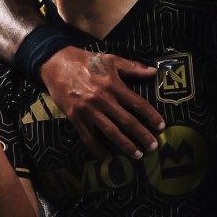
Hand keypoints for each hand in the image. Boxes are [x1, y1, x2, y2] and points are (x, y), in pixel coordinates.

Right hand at [39, 48, 162, 159]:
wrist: (55, 63)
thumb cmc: (86, 61)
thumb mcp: (111, 59)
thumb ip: (133, 67)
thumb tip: (154, 72)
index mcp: (113, 85)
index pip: (137, 104)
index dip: (151, 116)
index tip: (161, 127)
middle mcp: (102, 100)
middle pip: (127, 121)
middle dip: (142, 136)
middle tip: (153, 147)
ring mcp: (88, 110)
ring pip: (110, 132)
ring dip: (125, 145)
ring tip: (137, 155)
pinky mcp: (75, 117)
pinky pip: (89, 137)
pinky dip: (98, 149)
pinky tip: (108, 158)